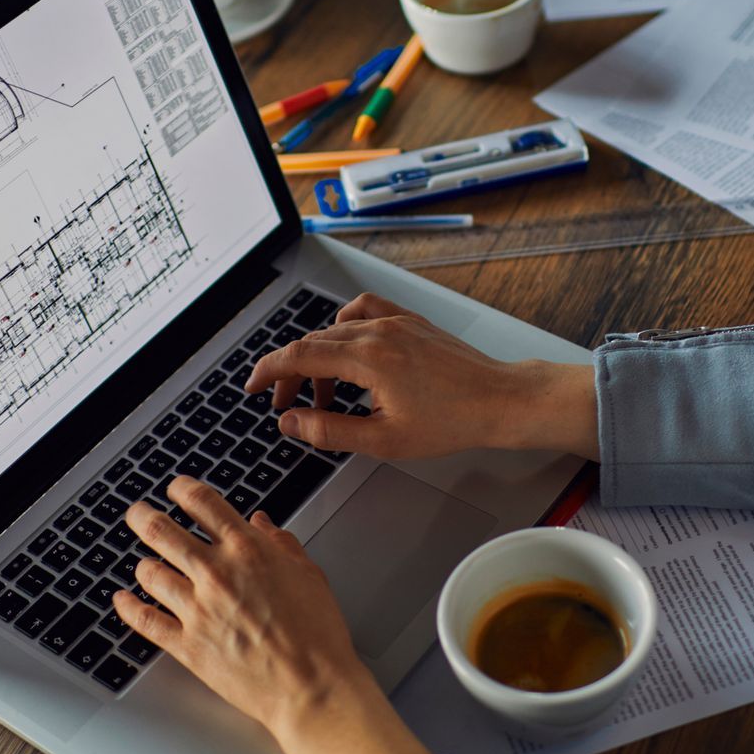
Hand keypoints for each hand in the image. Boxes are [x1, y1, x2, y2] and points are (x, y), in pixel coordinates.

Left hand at [116, 479, 367, 735]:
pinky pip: (144, 620)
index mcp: (248, 551)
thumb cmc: (317, 635)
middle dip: (142, 516)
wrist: (311, 687)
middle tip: (137, 513)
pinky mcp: (187, 646)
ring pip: (149, 573)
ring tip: (143, 563)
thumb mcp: (309, 575)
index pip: (202, 503)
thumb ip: (281, 544)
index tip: (175, 488)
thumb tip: (261, 523)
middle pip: (162, 531)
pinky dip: (128, 607)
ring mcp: (198, 610)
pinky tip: (123, 600)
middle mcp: (217, 574)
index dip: (182, 488)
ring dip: (143, 564)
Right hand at [244, 293, 598, 460]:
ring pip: (335, 331)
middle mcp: (378, 331)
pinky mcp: (410, 321)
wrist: (501, 401)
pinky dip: (345, 331)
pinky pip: (364, 313)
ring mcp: (396, 321)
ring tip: (324, 397)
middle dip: (292, 375)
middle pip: (313, 343)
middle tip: (286, 405)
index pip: (299, 356)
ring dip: (319, 359)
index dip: (269, 372)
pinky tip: (349, 354)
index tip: (253, 387)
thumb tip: (291, 421)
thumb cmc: (453, 422)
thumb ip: (329, 430)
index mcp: (368, 358)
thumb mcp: (383, 439)